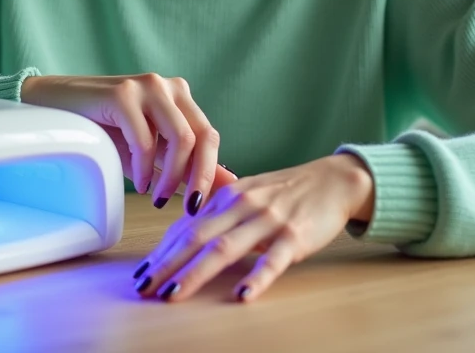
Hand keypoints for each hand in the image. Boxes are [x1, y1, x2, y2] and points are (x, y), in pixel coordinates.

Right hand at [21, 73, 236, 211]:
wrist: (56, 107)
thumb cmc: (105, 131)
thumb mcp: (152, 152)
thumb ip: (187, 165)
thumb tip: (230, 185)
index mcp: (181, 97)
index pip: (210, 137)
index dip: (211, 174)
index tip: (200, 206)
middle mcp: (170, 87)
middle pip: (202, 137)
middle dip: (198, 179)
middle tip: (185, 208)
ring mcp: (147, 86)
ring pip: (180, 139)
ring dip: (170, 177)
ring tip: (155, 196)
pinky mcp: (123, 94)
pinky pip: (145, 140)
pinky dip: (144, 168)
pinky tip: (137, 181)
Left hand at [132, 153, 373, 302]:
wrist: (333, 181)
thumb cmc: (286, 191)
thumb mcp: (247, 194)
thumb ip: (217, 212)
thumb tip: (180, 231)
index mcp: (228, 197)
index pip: (186, 226)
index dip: (162, 250)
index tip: (141, 273)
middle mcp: (243, 206)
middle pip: (196, 237)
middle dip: (166, 263)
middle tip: (144, 287)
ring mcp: (269, 221)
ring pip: (226, 248)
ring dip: (196, 272)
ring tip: (174, 292)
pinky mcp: (295, 236)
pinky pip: (273, 259)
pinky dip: (257, 277)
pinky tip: (243, 294)